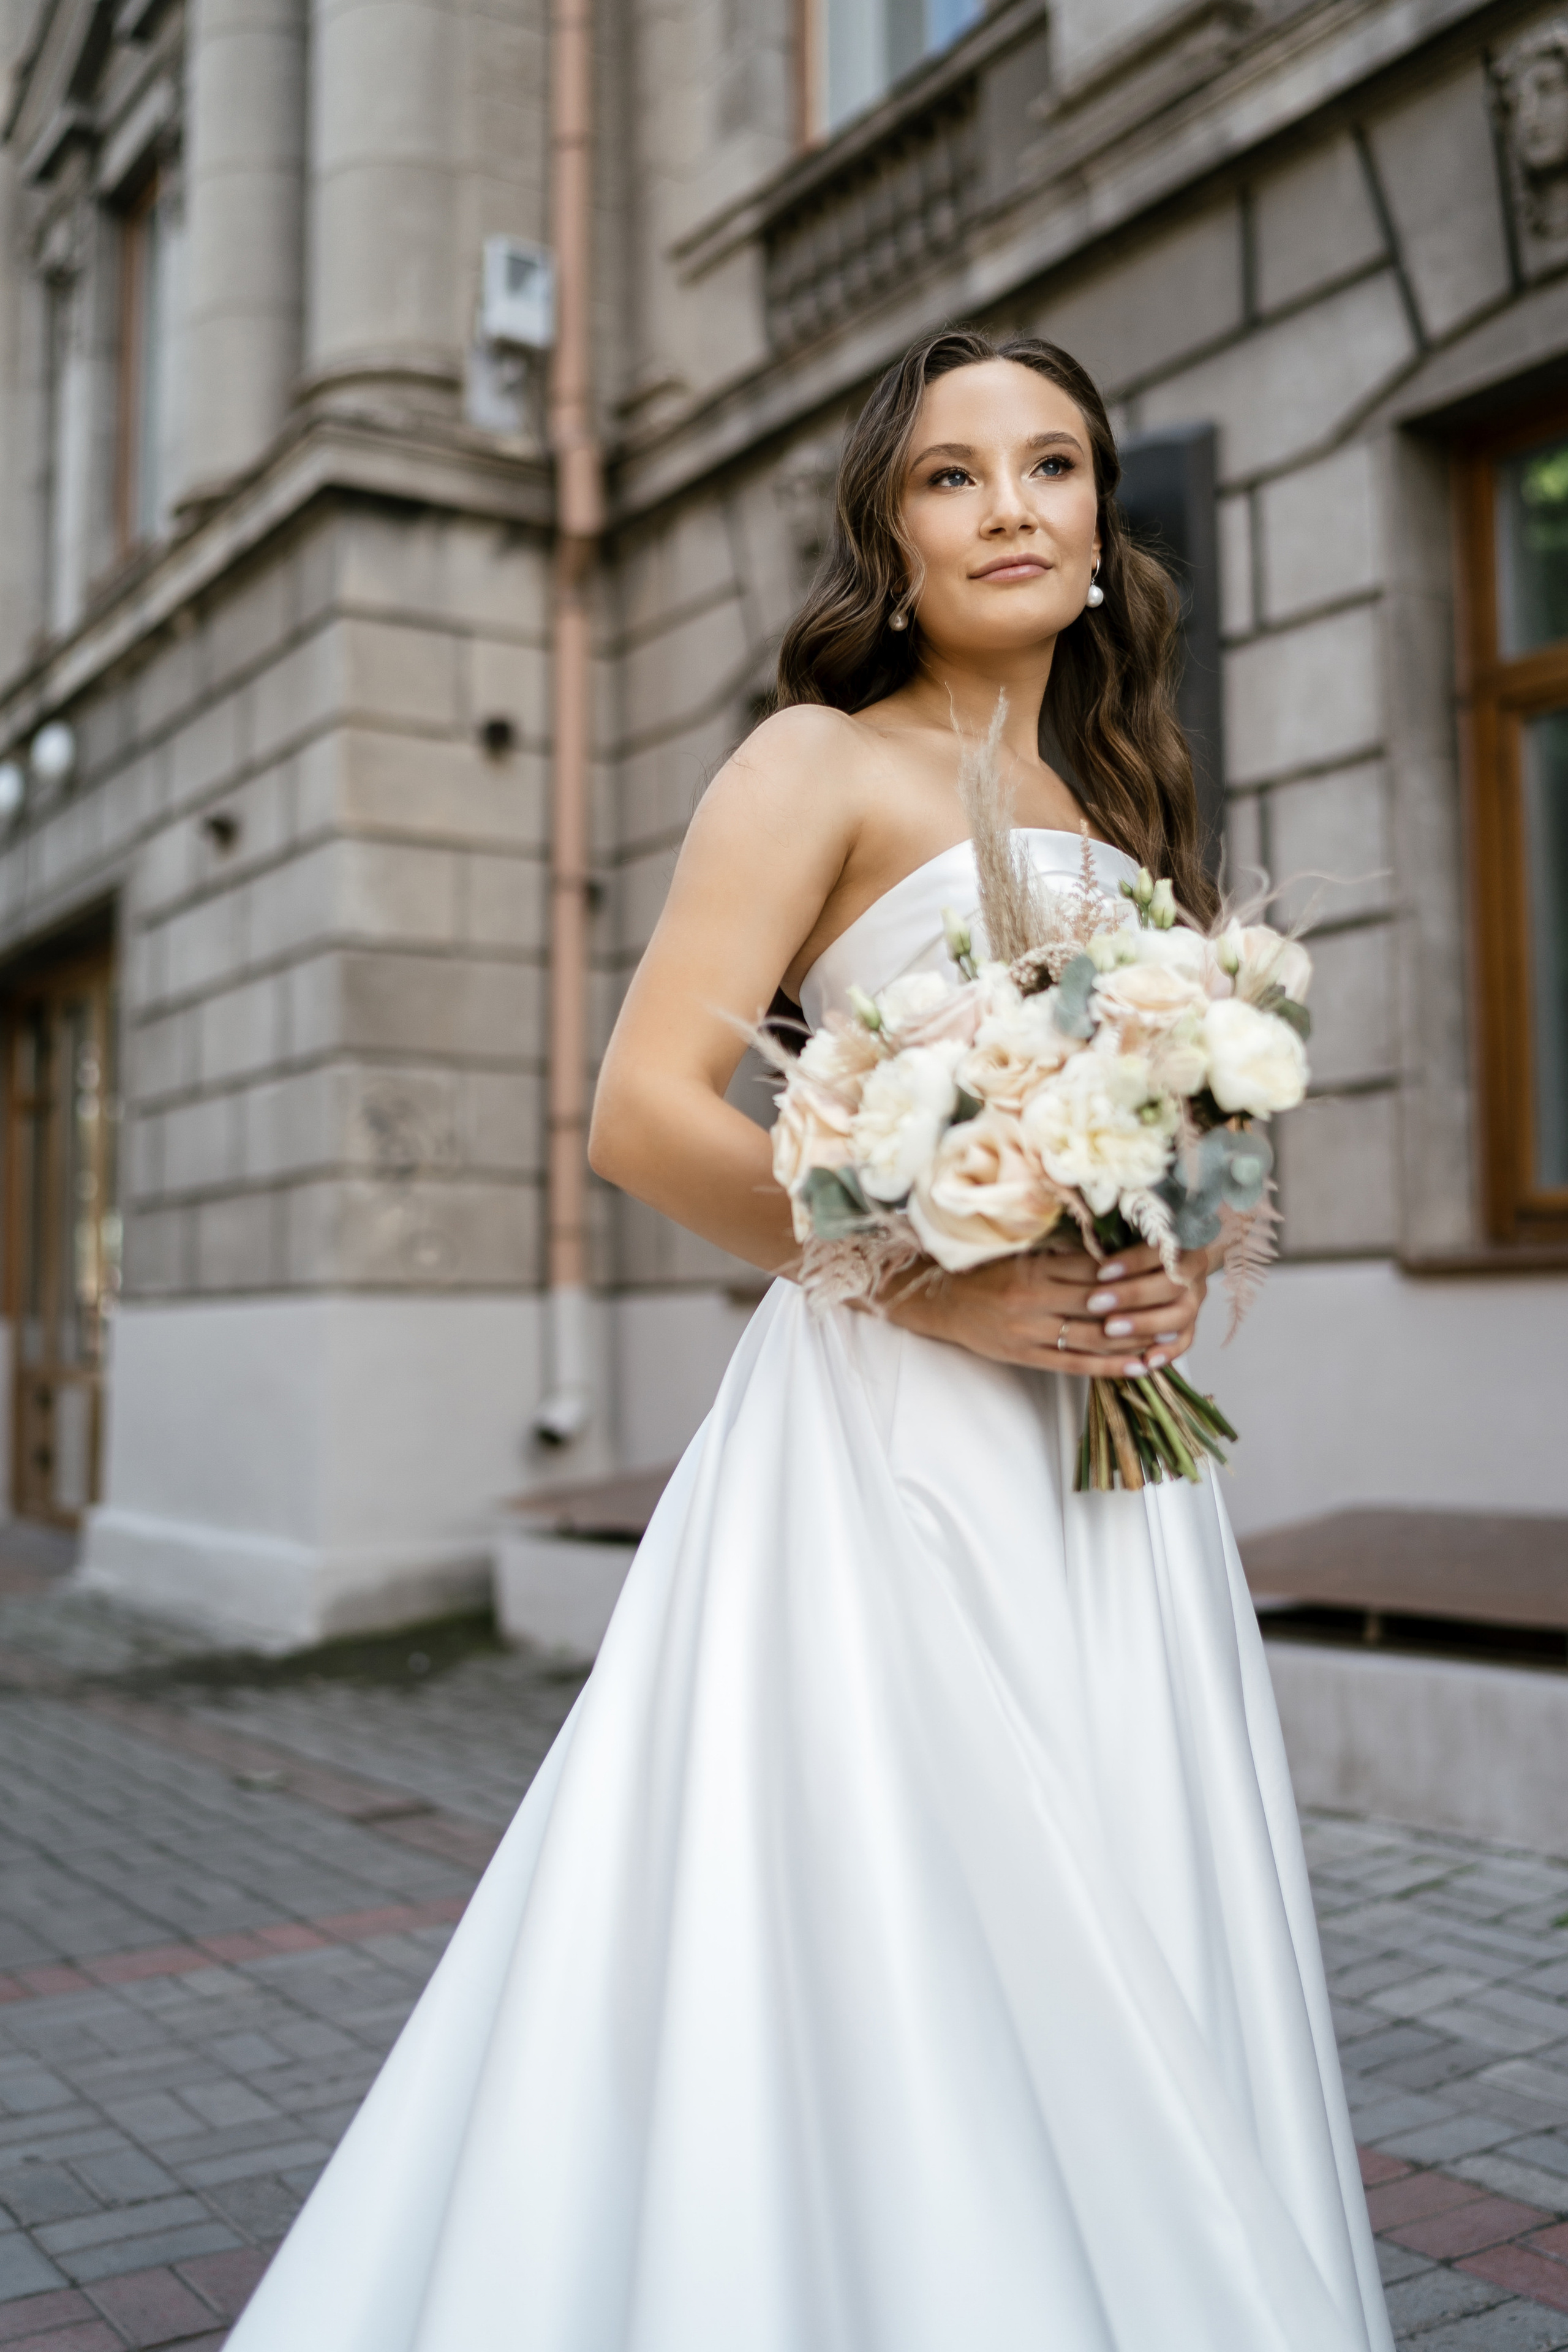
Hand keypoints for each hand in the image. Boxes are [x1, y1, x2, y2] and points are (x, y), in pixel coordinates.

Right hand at [879, 1241, 1211, 1375]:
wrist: (938, 1301)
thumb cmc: (982, 1272)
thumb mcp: (1021, 1253)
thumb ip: (1061, 1255)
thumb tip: (1112, 1255)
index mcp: (1035, 1266)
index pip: (1094, 1268)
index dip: (1132, 1270)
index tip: (1165, 1268)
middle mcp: (1034, 1298)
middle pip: (1100, 1302)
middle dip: (1142, 1304)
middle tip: (1181, 1303)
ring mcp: (1030, 1331)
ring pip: (1093, 1336)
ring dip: (1134, 1338)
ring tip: (1169, 1338)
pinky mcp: (1026, 1356)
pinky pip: (1074, 1363)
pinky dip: (1109, 1366)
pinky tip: (1138, 1366)